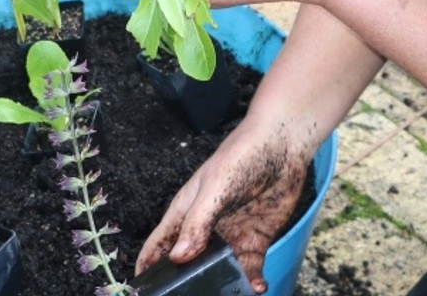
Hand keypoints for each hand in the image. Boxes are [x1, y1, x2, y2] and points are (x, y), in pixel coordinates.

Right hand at [135, 109, 311, 293]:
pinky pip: (248, 268)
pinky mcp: (254, 241)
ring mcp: (229, 236)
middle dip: (184, 282)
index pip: (158, 245)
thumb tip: (177, 257)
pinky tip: (257, 287)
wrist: (283, 145)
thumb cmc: (240, 156)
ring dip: (220, 285)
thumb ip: (196, 223)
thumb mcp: (214, 188)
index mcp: (184, 213)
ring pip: (217, 271)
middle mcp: (203, 229)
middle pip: (186, 264)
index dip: (147, 268)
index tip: (143, 291)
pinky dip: (250, 281)